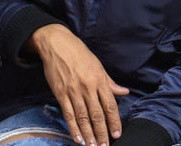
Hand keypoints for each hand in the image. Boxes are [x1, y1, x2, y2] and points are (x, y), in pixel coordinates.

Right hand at [26, 24, 128, 145]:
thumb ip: (110, 82)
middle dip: (102, 133)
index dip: (114, 122)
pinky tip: (77, 137)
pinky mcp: (60, 93)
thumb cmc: (78, 53)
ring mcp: (73, 91)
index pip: (110, 106)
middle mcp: (87, 87)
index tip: (117, 134)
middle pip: (97, 115)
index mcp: (99, 80)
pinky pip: (68, 113)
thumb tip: (124, 92)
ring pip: (83, 117)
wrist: (56, 44)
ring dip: (88, 134)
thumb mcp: (98, 65)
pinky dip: (73, 127)